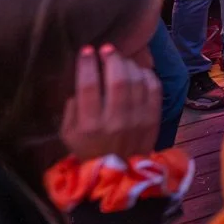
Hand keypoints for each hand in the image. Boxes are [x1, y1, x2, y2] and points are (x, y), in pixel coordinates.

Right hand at [60, 45, 161, 160]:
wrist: (120, 174)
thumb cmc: (90, 151)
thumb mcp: (68, 134)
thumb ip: (71, 108)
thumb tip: (80, 83)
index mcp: (90, 125)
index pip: (88, 86)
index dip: (87, 64)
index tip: (86, 51)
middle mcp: (115, 120)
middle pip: (117, 79)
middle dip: (112, 58)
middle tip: (107, 49)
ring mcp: (138, 119)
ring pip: (137, 80)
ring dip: (129, 64)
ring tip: (121, 59)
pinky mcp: (154, 118)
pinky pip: (155, 88)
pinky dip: (147, 75)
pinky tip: (138, 71)